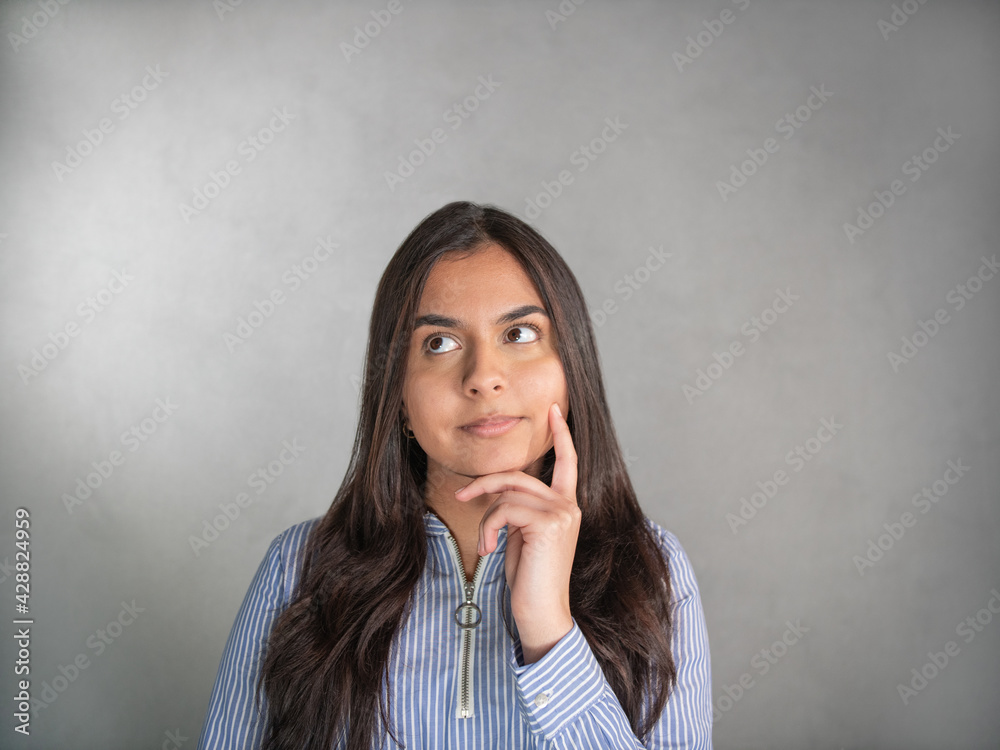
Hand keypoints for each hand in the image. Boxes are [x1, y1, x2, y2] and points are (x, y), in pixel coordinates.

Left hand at [454, 402, 579, 663]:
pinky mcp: (550, 524)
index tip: (553, 410)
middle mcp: (569, 506)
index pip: (567, 462)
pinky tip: (490, 550)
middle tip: (460, 496)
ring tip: (487, 544)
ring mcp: (562, 513)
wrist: (542, 613)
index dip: (561, 435)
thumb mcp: (522, 537)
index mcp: (566, 507)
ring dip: (487, 517)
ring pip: (508, 493)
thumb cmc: (529, 580)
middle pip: (518, 476)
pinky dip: (490, 527)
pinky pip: (506, 509)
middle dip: (485, 483)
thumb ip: (519, 511)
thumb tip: (499, 493)